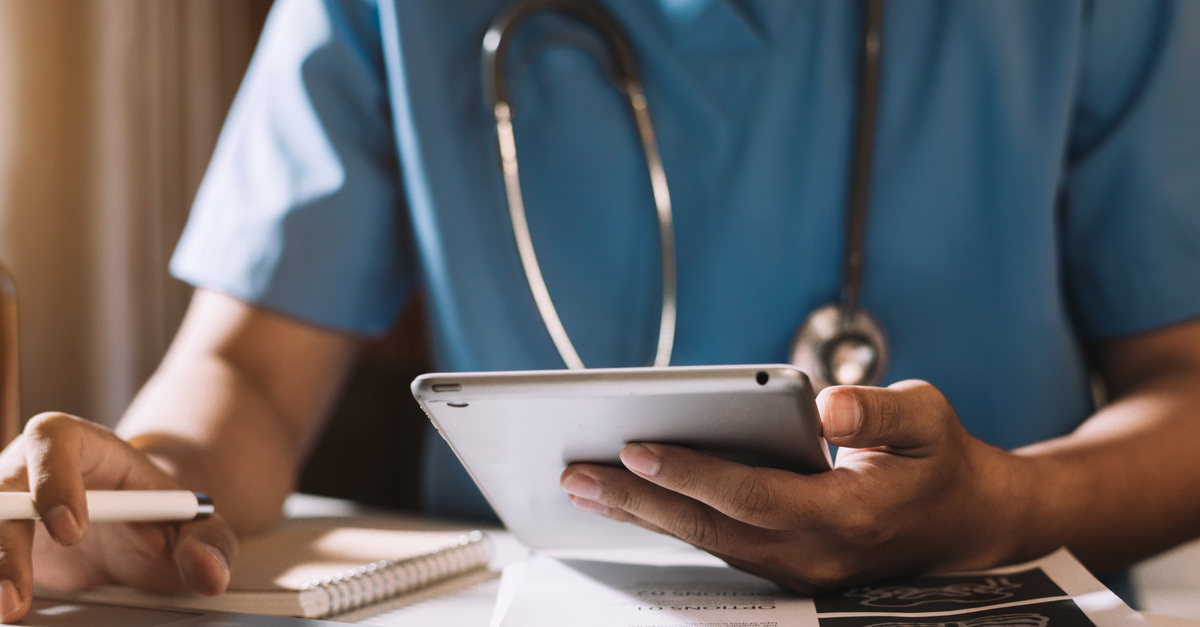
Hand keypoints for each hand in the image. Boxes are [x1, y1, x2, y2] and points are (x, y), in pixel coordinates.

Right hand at [0, 413, 237, 621]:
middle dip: (2, 544)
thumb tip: (209, 572)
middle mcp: (30, 469)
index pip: (54, 441)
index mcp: (84, 445)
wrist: (137, 532)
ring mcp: (5, 507)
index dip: (55, 481)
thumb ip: (208, 544)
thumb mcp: (195, 526)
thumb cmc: (161, 517)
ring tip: (6, 610)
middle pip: (1, 491)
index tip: (71, 531)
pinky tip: (1, 609)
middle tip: (17, 596)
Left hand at [559, 380, 1025, 594]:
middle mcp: (814, 554)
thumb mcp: (928, 420)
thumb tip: (828, 406)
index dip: (692, 472)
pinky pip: (717, 544)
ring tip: (587, 485)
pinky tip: (634, 499)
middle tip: (578, 474)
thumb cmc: (940, 463)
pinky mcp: (785, 565)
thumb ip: (879, 413)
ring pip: (706, 541)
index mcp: (847, 517)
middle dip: (639, 500)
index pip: (752, 496)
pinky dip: (671, 520)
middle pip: (710, 528)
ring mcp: (797, 569)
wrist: (966, 524)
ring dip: (644, 513)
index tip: (638, 447)